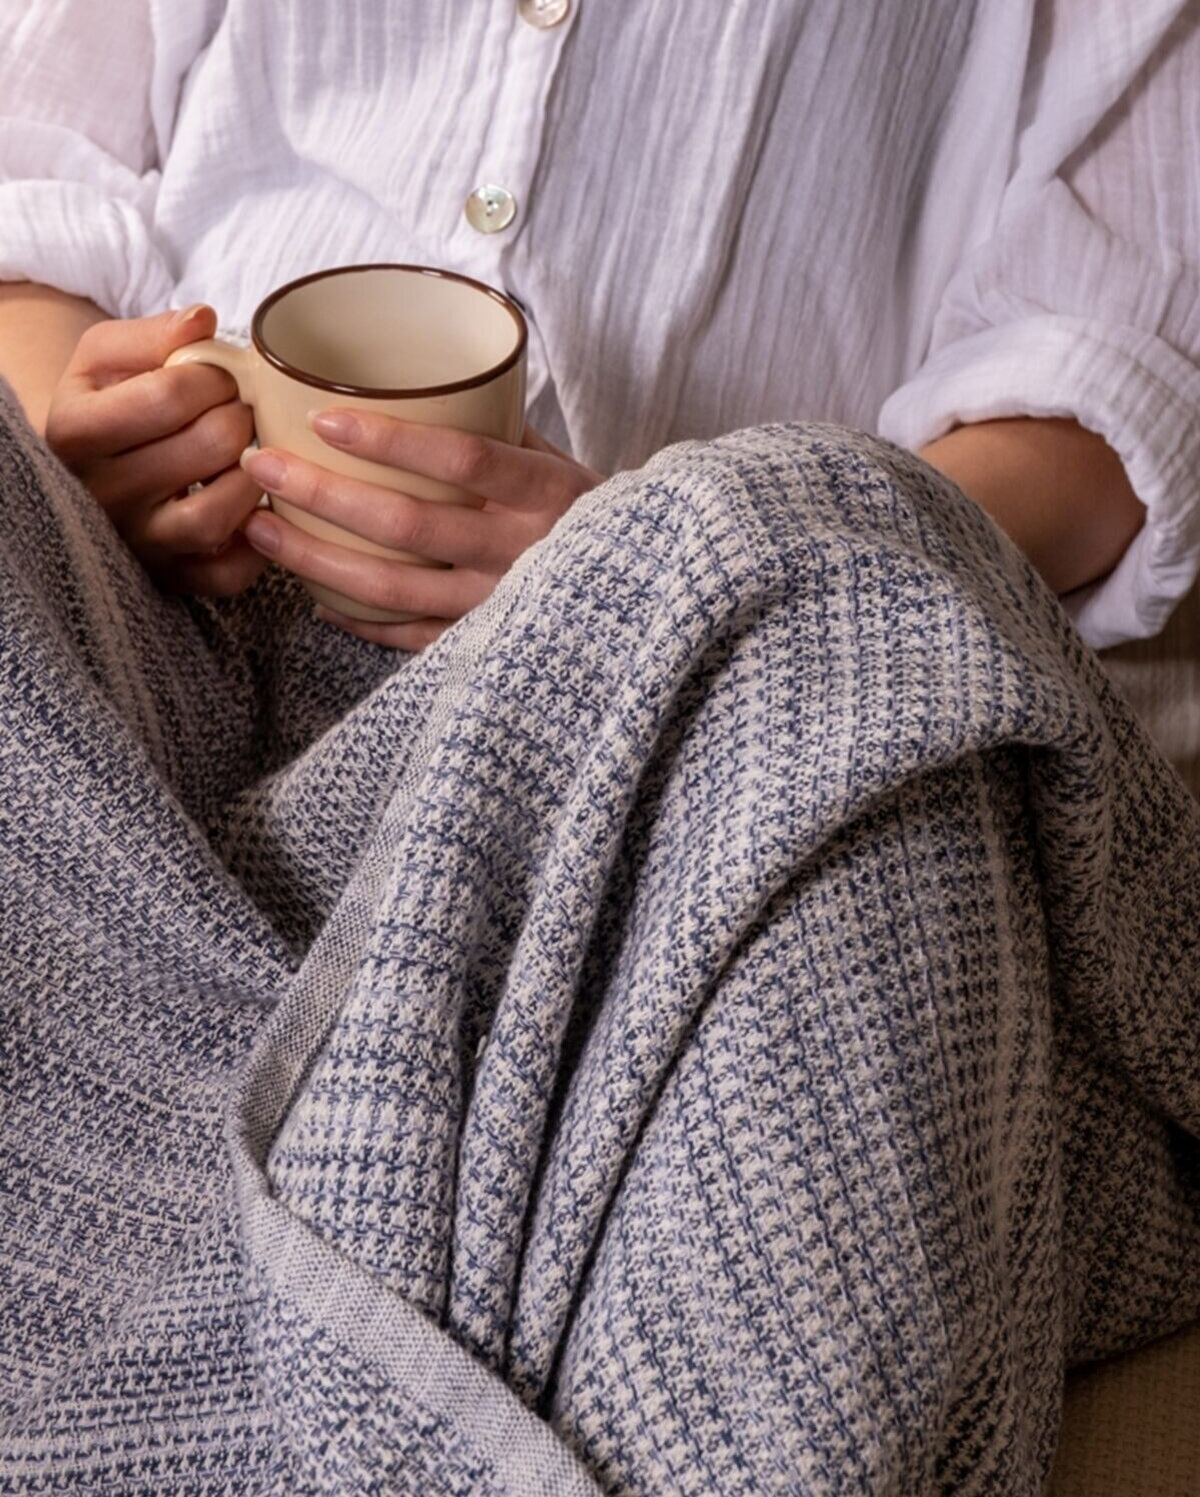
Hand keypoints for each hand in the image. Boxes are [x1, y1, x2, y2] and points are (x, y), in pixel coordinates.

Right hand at [44, 306, 266, 595]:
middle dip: (241, 418)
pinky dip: (257, 544)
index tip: (222, 378)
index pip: (170, 395)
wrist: (89, 473)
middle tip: (242, 414)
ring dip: (254, 478)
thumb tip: (203, 321)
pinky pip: (230, 574)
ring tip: (252, 456)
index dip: (216, 377)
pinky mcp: (174, 579)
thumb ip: (152, 335)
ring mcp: (140, 543)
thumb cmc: (109, 404)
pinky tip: (256, 509)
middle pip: (207, 446)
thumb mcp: (106, 357)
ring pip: (218, 515)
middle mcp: (103, 495)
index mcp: (77, 431)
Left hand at [239, 413, 602, 648]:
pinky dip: (359, 619)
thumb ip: (496, 432)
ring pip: (394, 589)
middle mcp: (520, 554)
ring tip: (260, 532)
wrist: (646, 597)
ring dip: (318, 561)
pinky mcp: (485, 647)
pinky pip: (410, 637)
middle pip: (408, 528)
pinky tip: (316, 598)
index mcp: (545, 495)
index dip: (392, 442)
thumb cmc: (592, 515)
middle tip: (263, 467)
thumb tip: (416, 386)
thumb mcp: (562, 463)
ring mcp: (498, 607)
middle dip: (324, 496)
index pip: (463, 462)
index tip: (326, 418)